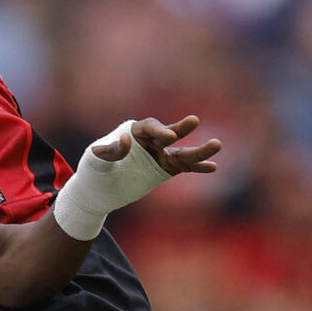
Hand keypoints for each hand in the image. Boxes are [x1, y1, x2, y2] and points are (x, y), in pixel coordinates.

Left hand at [92, 114, 220, 175]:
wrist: (98, 189)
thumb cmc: (94, 170)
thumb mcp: (95, 161)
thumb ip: (109, 150)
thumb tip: (126, 140)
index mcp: (134, 132)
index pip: (149, 127)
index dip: (159, 131)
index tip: (168, 137)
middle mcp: (150, 141)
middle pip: (169, 133)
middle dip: (181, 128)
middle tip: (193, 121)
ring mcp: (160, 155)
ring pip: (182, 152)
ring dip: (199, 150)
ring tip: (217, 144)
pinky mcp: (165, 170)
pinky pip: (184, 168)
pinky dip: (198, 167)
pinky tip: (213, 167)